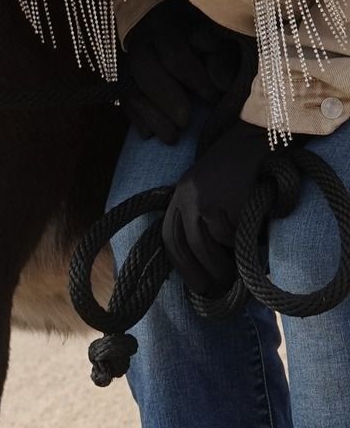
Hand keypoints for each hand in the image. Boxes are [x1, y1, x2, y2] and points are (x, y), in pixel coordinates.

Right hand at [121, 0, 246, 143]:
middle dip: (166, 98)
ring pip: (130, 85)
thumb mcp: (220, 45)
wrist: (179, 35)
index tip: (213, 98)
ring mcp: (127, 57)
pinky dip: (136, 117)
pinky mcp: (122, 76)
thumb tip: (220, 84)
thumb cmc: (206, 46)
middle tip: (185, 122)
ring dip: (150, 114)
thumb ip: (223, 60)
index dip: (194, 79)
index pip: (175, 54)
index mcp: (169, 25)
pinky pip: (122, 97)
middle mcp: (143, 38)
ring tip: (172, 137)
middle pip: (144, 67)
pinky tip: (149, 134)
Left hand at [161, 121, 273, 295]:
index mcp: (180, 194)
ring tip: (241, 269)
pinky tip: (254, 240)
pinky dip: (245, 243)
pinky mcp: (228, 201)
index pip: (170, 237)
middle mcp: (187, 195)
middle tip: (222, 288)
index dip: (182, 266)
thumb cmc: (238, 171)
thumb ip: (202, 219)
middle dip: (205, 272)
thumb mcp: (209, 191)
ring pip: (214, 244)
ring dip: (228, 261)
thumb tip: (206, 267)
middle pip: (190, 245)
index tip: (197, 287)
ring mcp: (207, 198)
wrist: (257, 139)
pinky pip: (236, 235)